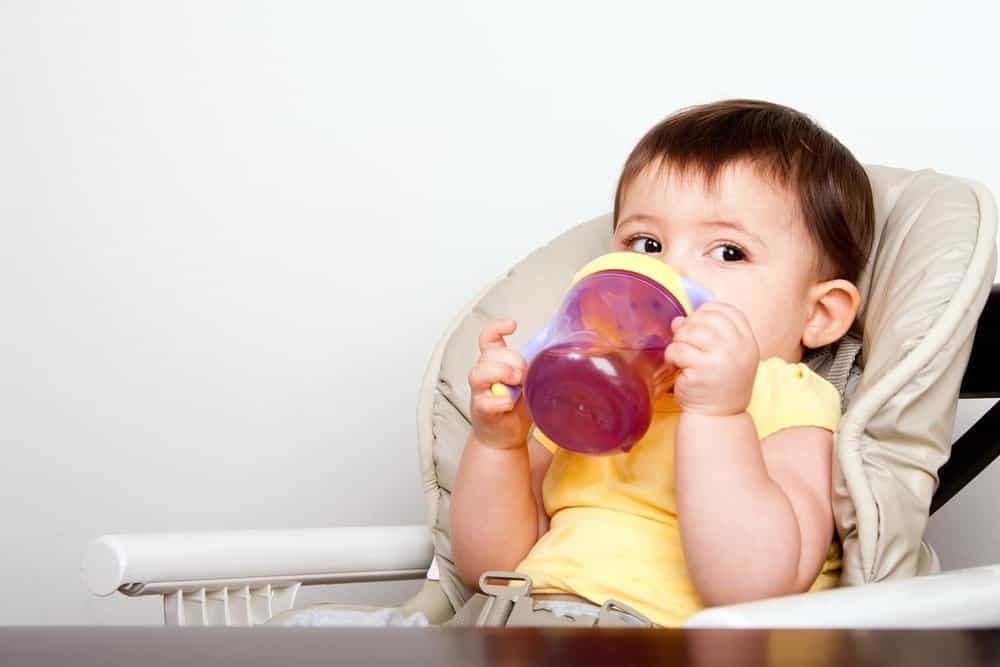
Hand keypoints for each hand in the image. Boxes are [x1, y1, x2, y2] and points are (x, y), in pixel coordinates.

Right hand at [467, 319, 532, 448]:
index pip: (488, 338)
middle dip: (512, 359)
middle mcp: (484, 373)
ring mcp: (479, 391)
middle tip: (525, 373)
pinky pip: (486, 401)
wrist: (506, 437)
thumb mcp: (529, 381)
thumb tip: (554, 350)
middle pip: (490, 353)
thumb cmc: (518, 407)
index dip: (496, 328)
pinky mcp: (480, 410)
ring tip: (517, 383)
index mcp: (495, 362)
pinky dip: (501, 401)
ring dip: (502, 374)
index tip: (512, 326)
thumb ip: (533, 366)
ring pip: (480, 372)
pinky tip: (509, 404)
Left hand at [663, 303, 759, 416]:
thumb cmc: (718, 383)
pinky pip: (677, 349)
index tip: (697, 323)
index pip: (728, 311)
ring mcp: (721, 359)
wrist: (719, 417)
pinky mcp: (702, 371)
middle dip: (689, 326)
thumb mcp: (720, 355)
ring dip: (678, 340)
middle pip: (706, 318)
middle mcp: (738, 347)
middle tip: (685, 342)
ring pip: (689, 331)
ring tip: (680, 354)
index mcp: (747, 341)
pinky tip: (676, 365)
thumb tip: (678, 320)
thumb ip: (704, 333)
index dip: (707, 311)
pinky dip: (671, 355)